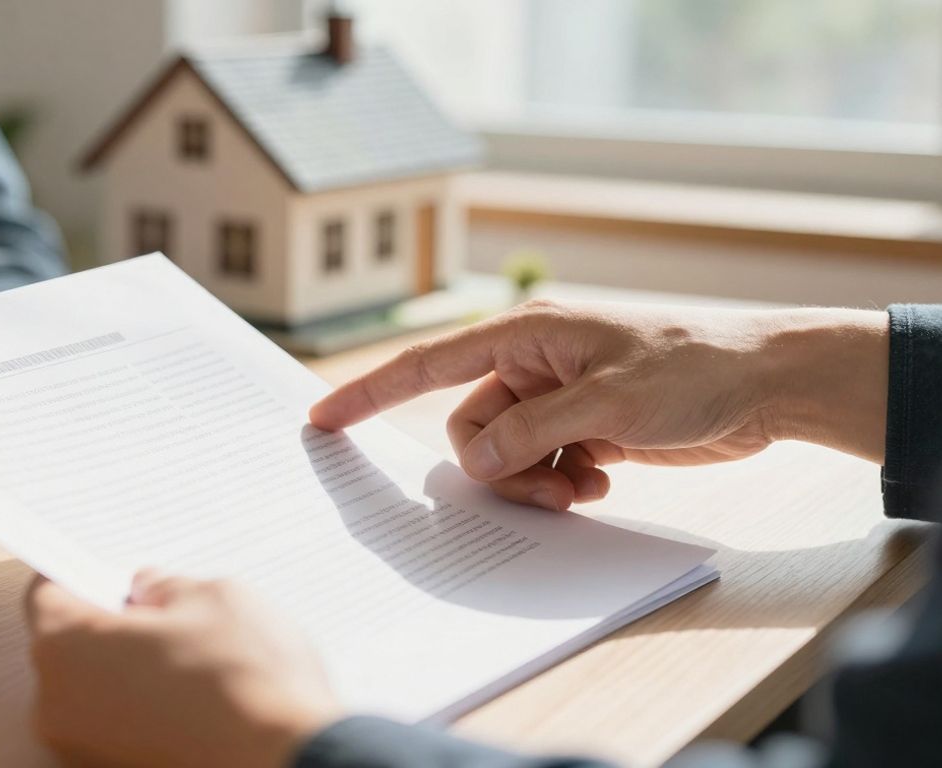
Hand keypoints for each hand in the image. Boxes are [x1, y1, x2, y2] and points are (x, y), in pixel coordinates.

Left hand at [26, 571, 341, 767]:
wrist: (289, 761)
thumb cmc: (247, 678)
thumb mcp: (213, 597)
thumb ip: (166, 586)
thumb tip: (148, 592)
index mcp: (65, 648)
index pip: (46, 593)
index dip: (80, 571)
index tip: (106, 567)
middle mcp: (57, 707)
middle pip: (67, 644)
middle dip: (108, 621)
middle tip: (164, 608)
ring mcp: (83, 751)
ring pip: (94, 688)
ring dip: (127, 667)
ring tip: (190, 655)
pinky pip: (117, 724)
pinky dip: (144, 706)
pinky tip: (193, 694)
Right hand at [310, 300, 887, 510]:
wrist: (764, 385)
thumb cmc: (692, 370)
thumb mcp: (607, 401)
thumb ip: (530, 432)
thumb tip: (470, 463)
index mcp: (523, 334)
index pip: (426, 365)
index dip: (368, 393)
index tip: (320, 420)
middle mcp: (529, 363)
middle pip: (467, 429)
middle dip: (500, 467)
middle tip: (553, 485)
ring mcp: (553, 397)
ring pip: (501, 456)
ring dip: (535, 480)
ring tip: (587, 481)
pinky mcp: (578, 427)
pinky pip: (537, 466)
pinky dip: (561, 481)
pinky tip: (603, 475)